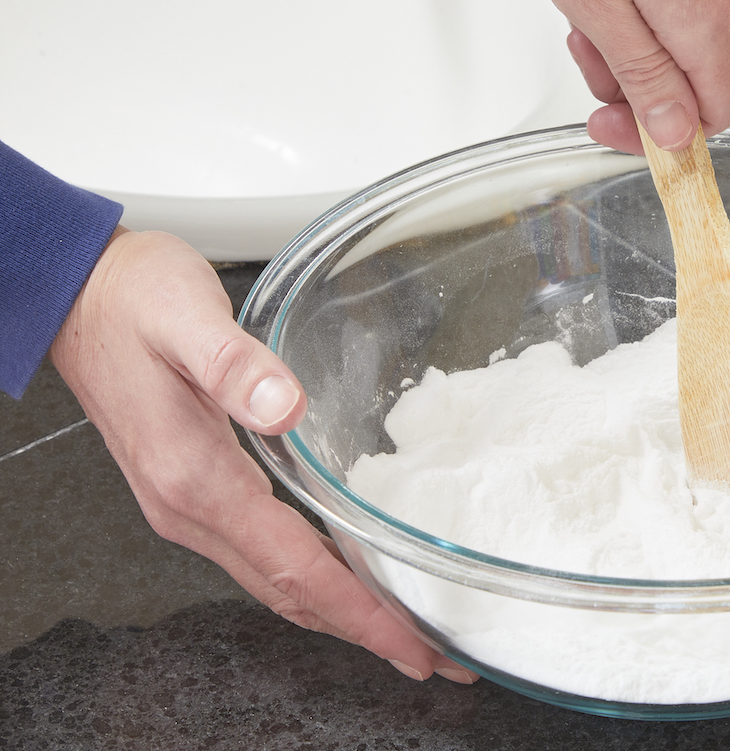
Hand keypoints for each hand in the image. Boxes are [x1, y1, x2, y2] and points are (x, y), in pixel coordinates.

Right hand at [50, 227, 476, 684]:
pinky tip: (344, 574)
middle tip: (432, 653)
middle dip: (364, 629)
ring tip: (401, 626)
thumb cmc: (132, 300)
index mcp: (195, 478)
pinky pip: (262, 553)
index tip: (411, 645)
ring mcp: (187, 505)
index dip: (358, 612)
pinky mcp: (193, 490)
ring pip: (275, 580)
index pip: (293, 567)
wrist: (77, 296)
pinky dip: (310, 577)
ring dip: (340, 610)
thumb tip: (286, 408)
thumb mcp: (185, 317)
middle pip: (290, 593)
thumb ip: (234, 365)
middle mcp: (188, 507)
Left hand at [519, 0, 729, 154]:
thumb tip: (674, 135)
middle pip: (692, 76)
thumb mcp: (596, 7)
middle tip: (585, 60)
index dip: (666, 136)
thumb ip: (643, 76)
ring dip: (627, 43)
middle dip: (633, 83)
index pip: (715, 113)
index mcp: (702, 15)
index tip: (617, 129)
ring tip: (582, 10)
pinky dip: (635, 7)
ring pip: (678, 38)